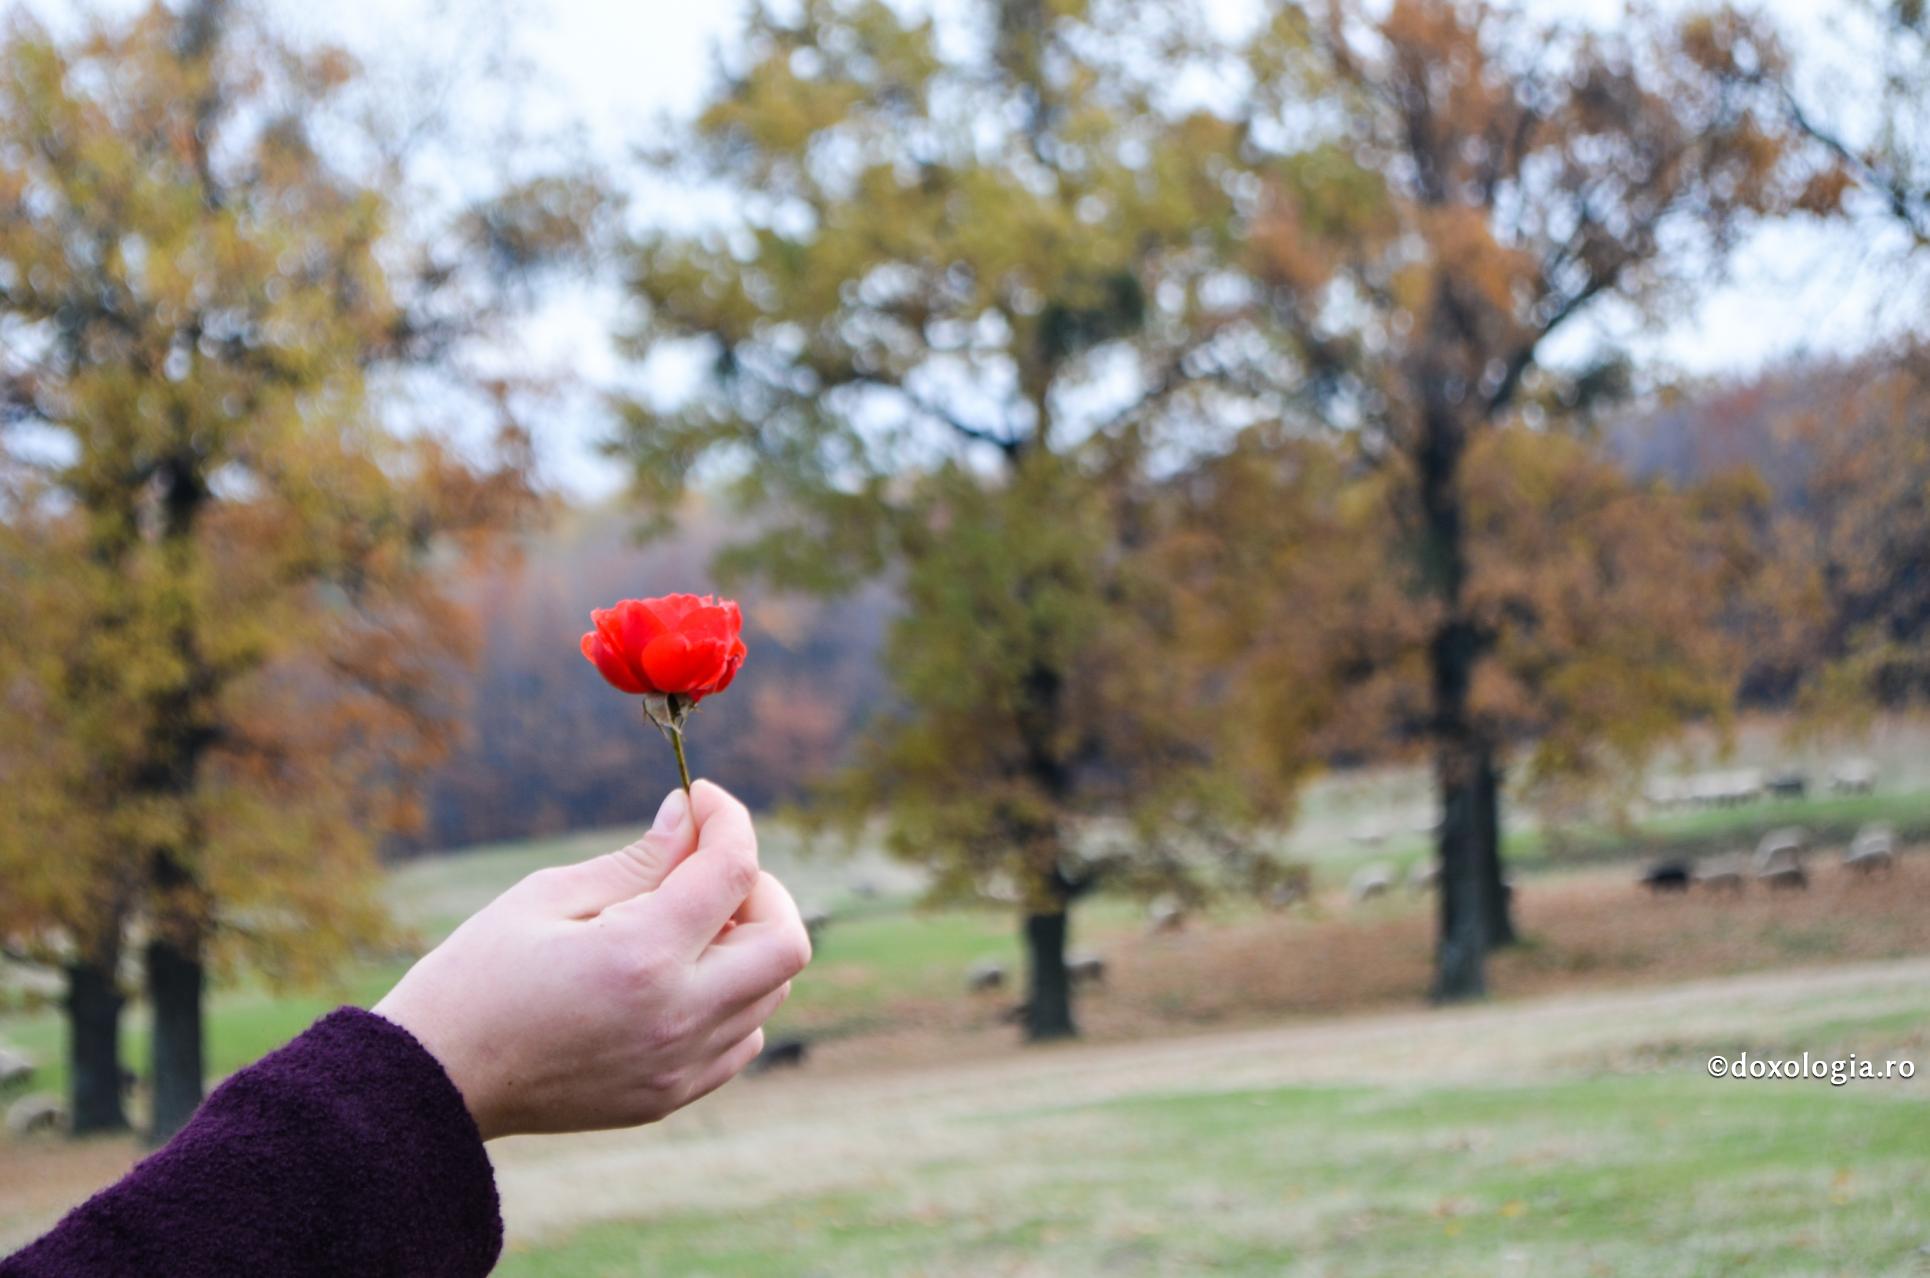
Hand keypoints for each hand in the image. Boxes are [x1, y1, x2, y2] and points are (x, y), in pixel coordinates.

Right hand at [373, 780, 810, 1139]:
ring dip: (746, 943)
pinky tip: (677, 977)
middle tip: (705, 870)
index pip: (735, 869)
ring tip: (682, 924)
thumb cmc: (478, 977)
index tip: (703, 801)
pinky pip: (742, 1038)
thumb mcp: (550, 896)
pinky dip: (733, 997)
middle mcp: (678, 1017)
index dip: (728, 818)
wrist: (434, 1083)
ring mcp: (679, 1066)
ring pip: (771, 991)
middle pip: (786, 941)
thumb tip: (692, 816)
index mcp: (643, 956)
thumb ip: (638, 860)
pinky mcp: (670, 1097)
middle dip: (760, 888)